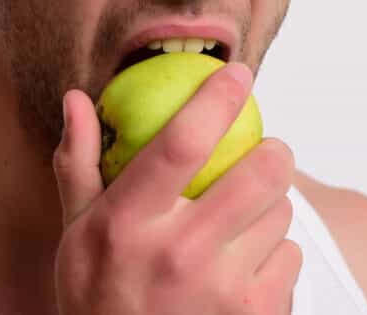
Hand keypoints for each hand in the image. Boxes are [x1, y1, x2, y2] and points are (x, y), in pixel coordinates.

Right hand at [52, 63, 299, 313]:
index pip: (182, 142)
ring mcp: (222, 289)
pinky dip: (277, 254)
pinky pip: (292, 258)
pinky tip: (246, 265)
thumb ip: (78, 163)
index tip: (237, 73)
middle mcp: (178, 252)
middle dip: (273, 152)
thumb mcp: (75, 231)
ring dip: (271, 207)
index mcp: (128, 222)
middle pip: (262, 172)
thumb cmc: (97, 295)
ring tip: (241, 220)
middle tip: (264, 153)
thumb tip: (78, 99)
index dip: (217, 98)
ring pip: (282, 215)